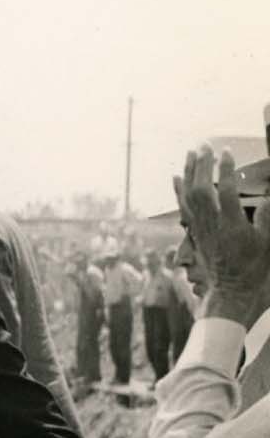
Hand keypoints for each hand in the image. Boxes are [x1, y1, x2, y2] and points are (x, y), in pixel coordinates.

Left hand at [176, 144, 269, 324]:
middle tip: (206, 144)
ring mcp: (200, 229)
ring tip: (191, 152)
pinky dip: (178, 191)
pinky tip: (176, 176)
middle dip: (203, 164)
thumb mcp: (268, 243)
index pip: (226, 192)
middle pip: (202, 189)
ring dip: (190, 172)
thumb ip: (267, 218)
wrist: (231, 293)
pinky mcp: (194, 233)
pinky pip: (182, 208)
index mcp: (232, 226)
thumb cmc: (254, 270)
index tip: (227, 152)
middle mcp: (212, 225)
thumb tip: (265, 196)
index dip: (226, 170)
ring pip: (189, 196)